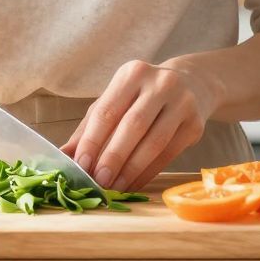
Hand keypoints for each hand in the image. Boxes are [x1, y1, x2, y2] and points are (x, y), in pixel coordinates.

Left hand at [62, 59, 219, 192]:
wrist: (193, 84)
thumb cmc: (143, 96)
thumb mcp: (116, 100)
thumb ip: (89, 127)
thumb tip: (63, 156)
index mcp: (132, 73)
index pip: (107, 110)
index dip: (92, 140)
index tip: (81, 165)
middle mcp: (160, 83)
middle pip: (132, 126)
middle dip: (113, 157)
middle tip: (99, 181)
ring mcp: (182, 102)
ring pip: (154, 142)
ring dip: (131, 170)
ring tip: (115, 187)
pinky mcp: (196, 124)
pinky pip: (168, 154)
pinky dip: (148, 172)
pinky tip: (133, 184)